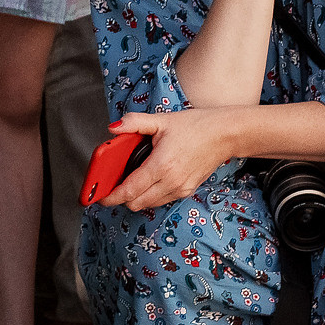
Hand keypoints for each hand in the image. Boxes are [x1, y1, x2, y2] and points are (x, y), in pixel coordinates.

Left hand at [98, 109, 240, 211]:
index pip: (129, 190)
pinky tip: (149, 180)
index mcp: (161, 165)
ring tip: (130, 181)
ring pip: (148, 204)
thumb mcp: (162, 120)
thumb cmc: (196, 126)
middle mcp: (171, 182)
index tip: (99, 197)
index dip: (111, 196)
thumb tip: (113, 128)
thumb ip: (134, 123)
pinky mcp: (187, 191)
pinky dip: (150, 195)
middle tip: (112, 185)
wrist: (225, 135)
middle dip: (121, 197)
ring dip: (136, 197)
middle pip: (136, 203)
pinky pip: (161, 200)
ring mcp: (180, 189)